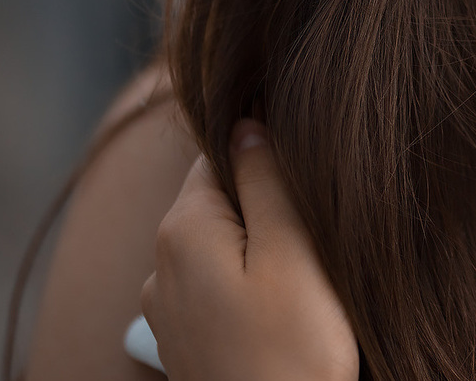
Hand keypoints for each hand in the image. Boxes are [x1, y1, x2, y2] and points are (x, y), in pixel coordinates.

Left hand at [140, 121, 358, 380]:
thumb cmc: (294, 350)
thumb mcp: (294, 252)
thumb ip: (268, 181)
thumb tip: (248, 123)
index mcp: (182, 229)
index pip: (219, 152)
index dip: (267, 152)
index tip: (308, 177)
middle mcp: (160, 263)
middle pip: (217, 198)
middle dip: (265, 202)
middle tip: (315, 232)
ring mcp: (167, 307)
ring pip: (219, 243)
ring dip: (258, 245)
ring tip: (305, 273)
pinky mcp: (184, 340)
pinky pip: (217, 284)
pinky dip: (248, 282)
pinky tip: (282, 307)